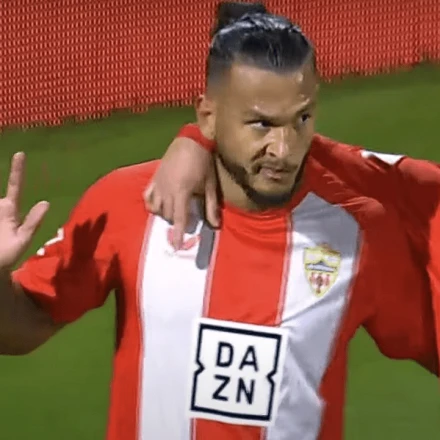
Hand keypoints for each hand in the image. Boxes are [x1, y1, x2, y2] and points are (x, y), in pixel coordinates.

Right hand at [0, 152, 48, 268]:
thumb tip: (46, 202)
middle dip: (10, 181)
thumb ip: (33, 223)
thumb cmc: (10, 254)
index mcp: (10, 209)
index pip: (16, 186)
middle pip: (3, 192)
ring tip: (2, 223)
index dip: (18, 170)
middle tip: (11, 190)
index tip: (21, 154)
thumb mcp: (23, 240)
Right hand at [145, 137, 219, 249]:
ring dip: (164, 214)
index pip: (179, 219)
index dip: (177, 234)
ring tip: (174, 212)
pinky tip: (157, 206)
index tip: (176, 247)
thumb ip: (211, 206)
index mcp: (182, 192)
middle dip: (175, 221)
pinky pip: (147, 196)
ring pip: (156, 208)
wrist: (191, 141)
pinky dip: (151, 204)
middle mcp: (167, 190)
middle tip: (185, 220)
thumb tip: (215, 225)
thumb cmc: (203, 163)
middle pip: (167, 214)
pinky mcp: (154, 178)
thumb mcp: (209, 185)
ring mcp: (158, 184)